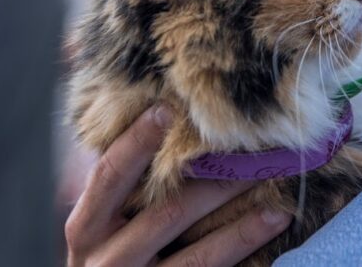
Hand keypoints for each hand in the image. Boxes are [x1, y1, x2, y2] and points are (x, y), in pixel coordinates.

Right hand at [65, 105, 292, 265]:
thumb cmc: (108, 258)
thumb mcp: (99, 229)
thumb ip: (120, 190)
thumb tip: (164, 122)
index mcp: (85, 229)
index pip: (109, 176)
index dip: (135, 142)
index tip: (167, 110)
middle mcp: (105, 261)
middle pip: (166, 214)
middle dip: (214, 183)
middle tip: (252, 154)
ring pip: (198, 257)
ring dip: (242, 229)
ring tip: (277, 207)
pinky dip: (241, 258)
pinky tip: (267, 240)